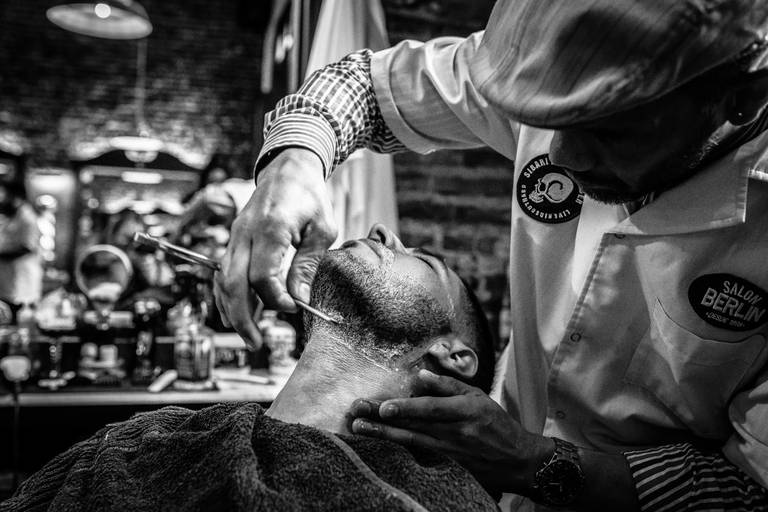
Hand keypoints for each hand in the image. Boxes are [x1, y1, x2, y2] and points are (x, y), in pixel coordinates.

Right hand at [213, 148, 336, 347]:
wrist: (288, 168)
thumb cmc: (309, 196)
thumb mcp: (322, 228)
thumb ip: (307, 264)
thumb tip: (298, 299)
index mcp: (270, 228)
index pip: (262, 275)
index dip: (275, 299)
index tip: (294, 307)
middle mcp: (244, 233)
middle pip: (232, 283)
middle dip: (242, 318)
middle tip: (255, 344)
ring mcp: (235, 236)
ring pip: (222, 280)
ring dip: (231, 311)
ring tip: (248, 337)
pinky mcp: (233, 240)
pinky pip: (223, 273)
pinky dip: (228, 296)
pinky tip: (240, 315)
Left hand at [349, 369, 552, 493]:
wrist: (518, 461)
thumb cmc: (497, 424)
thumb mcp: (479, 397)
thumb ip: (448, 386)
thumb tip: (421, 374)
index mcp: (466, 411)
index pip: (431, 409)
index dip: (407, 408)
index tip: (384, 407)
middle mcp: (456, 433)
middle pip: (414, 426)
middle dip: (383, 421)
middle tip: (357, 415)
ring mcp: (451, 454)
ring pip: (411, 443)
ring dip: (383, 435)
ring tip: (360, 428)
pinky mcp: (448, 469)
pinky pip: (419, 457)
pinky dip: (397, 451)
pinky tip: (378, 446)